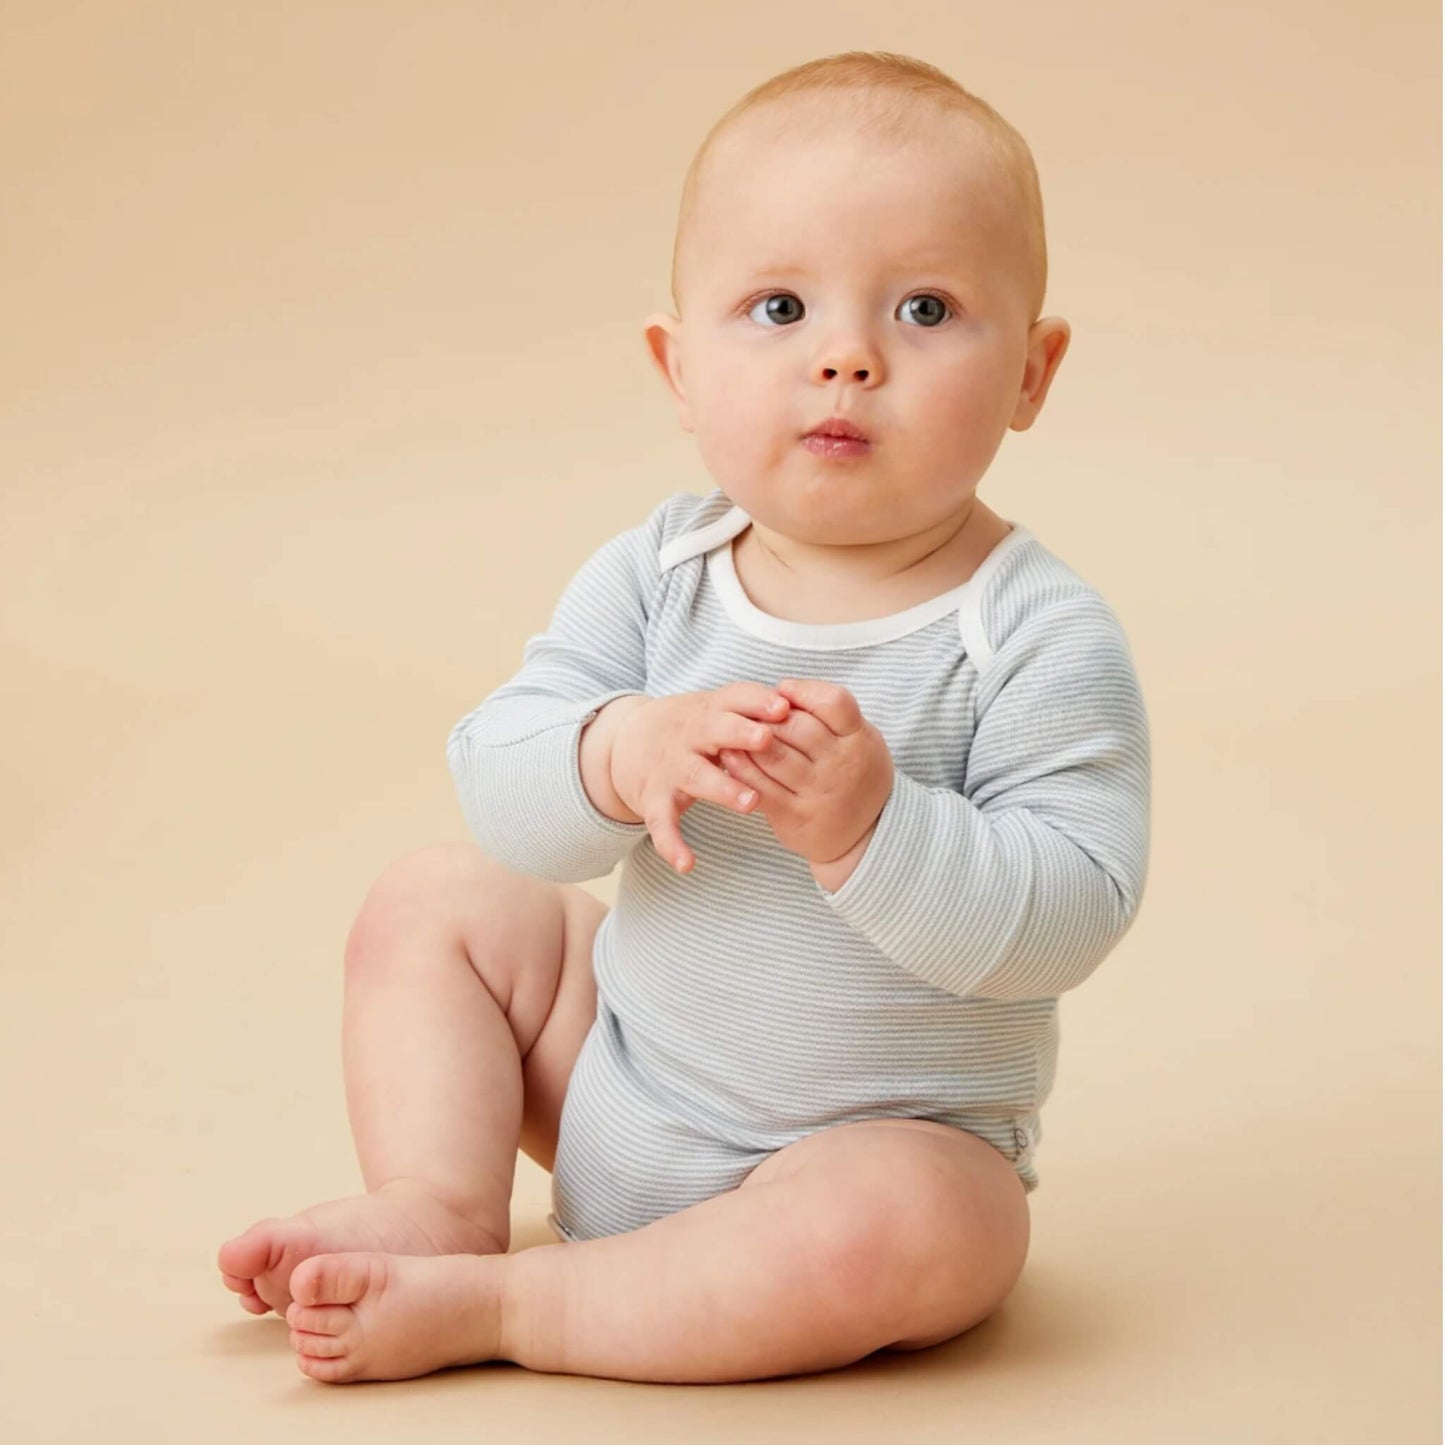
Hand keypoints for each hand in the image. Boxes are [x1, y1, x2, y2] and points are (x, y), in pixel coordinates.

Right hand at [608, 683, 792, 873]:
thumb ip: (750, 708)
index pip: (734, 698)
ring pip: (696, 776)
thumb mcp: (715, 709)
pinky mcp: (653, 799)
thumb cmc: (691, 726)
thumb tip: (795, 707)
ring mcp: (670, 767)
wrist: (628, 743)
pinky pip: (661, 823)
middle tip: (767, 739)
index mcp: (708, 710)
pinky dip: (671, 844)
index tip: (783, 707)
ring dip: (723, 788)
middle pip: (713, 730)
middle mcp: (687, 736)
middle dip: (740, 734)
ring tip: (751, 802)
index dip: (757, 702)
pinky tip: (687, 864)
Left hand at [717, 677, 892, 866]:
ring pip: (774, 756)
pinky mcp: (793, 817)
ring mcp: (817, 793)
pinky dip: (741, 769)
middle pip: (797, 727)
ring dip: (748, 739)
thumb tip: (782, 690)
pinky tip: (730, 756)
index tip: (782, 690)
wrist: (866, 834)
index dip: (803, 691)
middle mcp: (841, 766)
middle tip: (749, 709)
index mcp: (859, 739)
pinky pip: (760, 787)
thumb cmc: (855, 772)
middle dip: (768, 714)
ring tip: (733, 728)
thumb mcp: (859, 738)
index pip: (833, 702)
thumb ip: (831, 715)